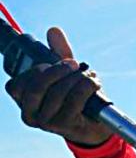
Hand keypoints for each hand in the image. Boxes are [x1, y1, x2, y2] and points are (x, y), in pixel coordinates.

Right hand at [5, 27, 111, 145]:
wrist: (97, 124)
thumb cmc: (76, 97)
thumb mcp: (65, 74)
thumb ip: (58, 53)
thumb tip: (54, 31)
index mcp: (24, 102)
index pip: (15, 86)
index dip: (33, 71)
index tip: (50, 63)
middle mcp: (31, 115)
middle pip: (36, 88)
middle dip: (56, 71)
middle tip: (73, 64)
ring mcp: (48, 123)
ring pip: (57, 93)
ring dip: (76, 79)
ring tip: (88, 75)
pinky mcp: (66, 127)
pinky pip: (75, 100)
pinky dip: (86, 87)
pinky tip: (94, 83)